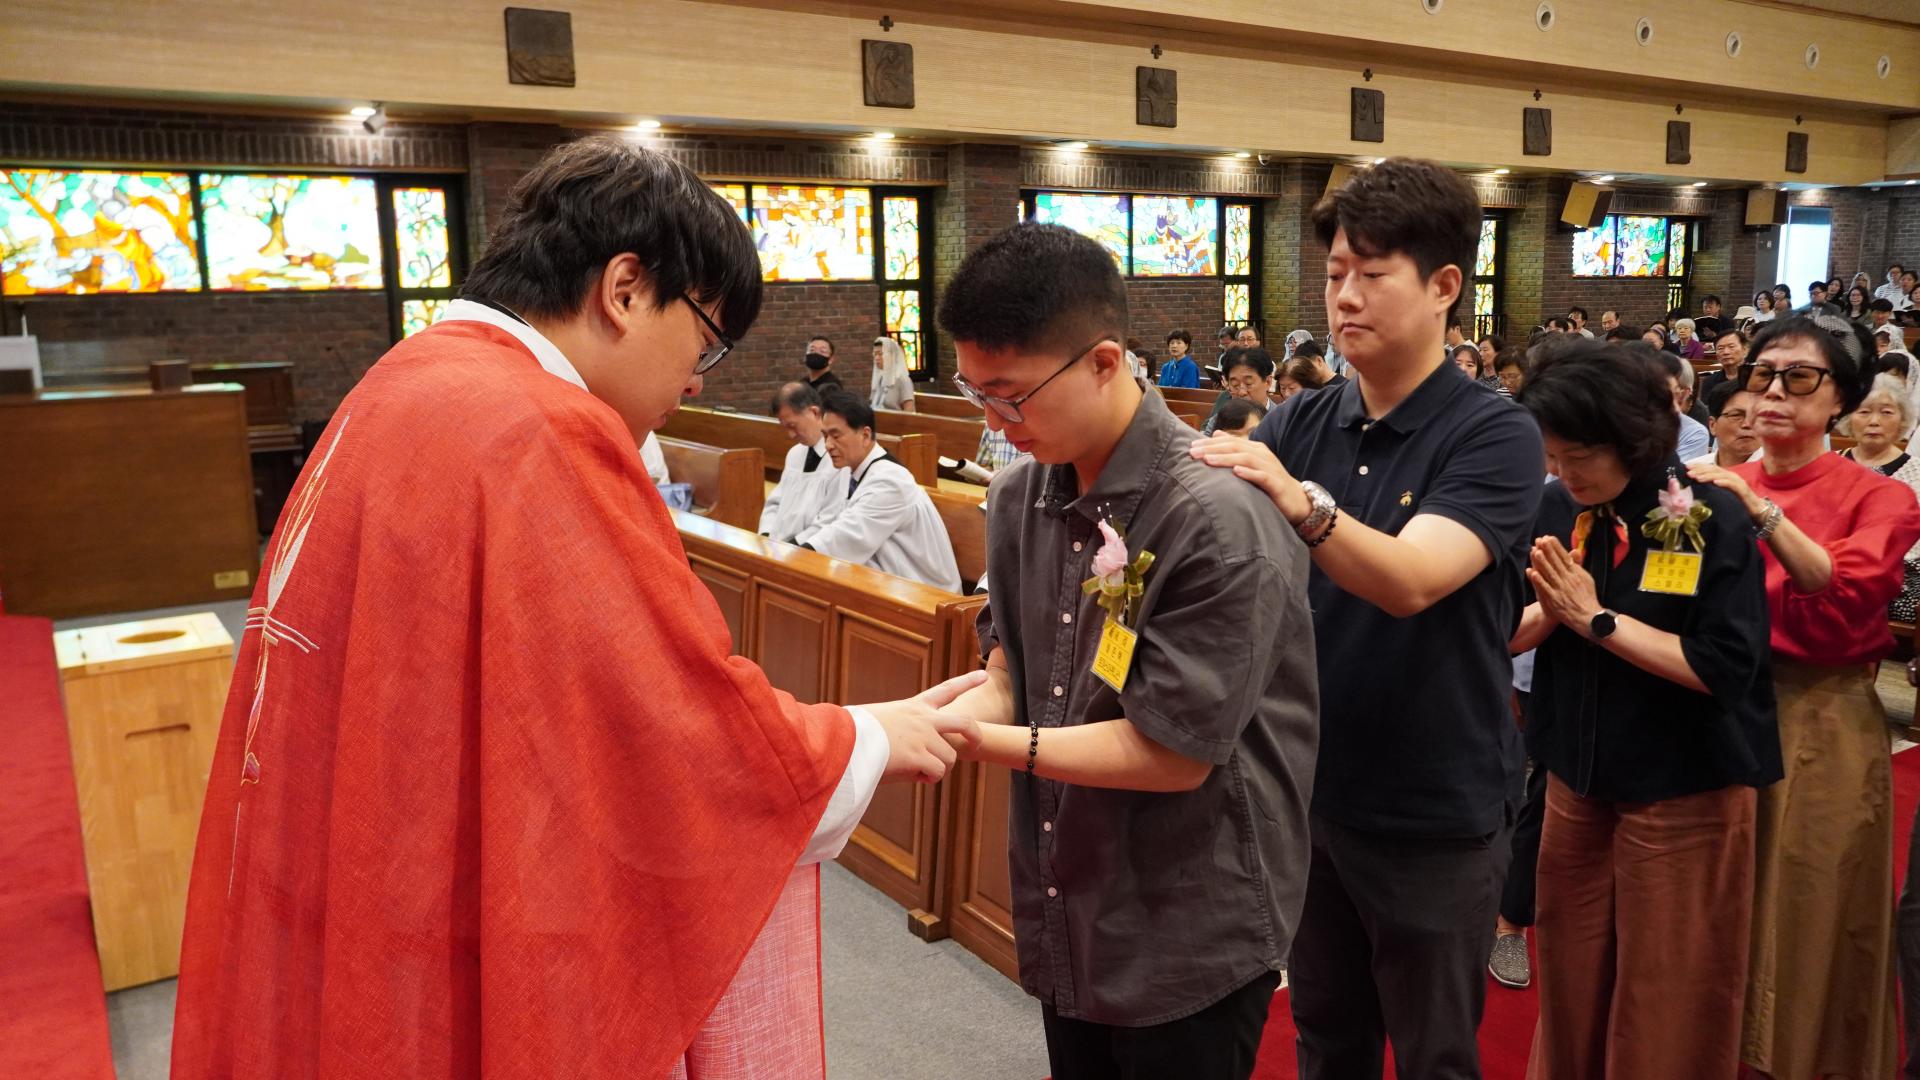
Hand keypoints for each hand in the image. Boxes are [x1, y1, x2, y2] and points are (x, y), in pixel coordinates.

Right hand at [864, 670, 986, 783]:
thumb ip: (901, 728)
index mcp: (913, 707)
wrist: (842, 739)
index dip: (966, 682)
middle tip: (975, 744)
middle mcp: (923, 719)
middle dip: (975, 735)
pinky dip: (926, 778)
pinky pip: (936, 773)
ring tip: (914, 768)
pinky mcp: (919, 756)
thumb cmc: (852, 732)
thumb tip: (905, 750)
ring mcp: (923, 737)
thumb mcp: (880, 720)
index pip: (945, 690)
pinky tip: (908, 774)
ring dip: (937, 768)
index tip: (983, 676)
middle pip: (964, 723)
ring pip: (950, 758)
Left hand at [1189, 435, 1309, 522]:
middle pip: (1235, 447)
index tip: (1190, 447)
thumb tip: (1215, 434)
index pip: (1229, 442)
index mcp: (1255, 449)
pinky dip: (1249, 473)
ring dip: (1226, 459)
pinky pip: (1262, 476)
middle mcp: (1262, 455)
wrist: (1297, 501)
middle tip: (1193, 452)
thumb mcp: (1251, 464)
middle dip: (1212, 449)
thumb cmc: (1270, 483)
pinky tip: (1236, 472)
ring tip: (1208, 460)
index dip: (1210, 443)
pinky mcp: (1276, 483)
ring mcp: (1270, 468)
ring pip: (1246, 459)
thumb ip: (1234, 450)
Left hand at [1527, 535, 1601, 633]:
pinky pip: (1545, 588)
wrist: (1589, 617)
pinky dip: (1538, 580)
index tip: (1549, 537)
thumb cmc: (1587, 597)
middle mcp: (1569, 580)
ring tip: (1535, 551)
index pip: (1565, 557)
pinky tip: (1531, 572)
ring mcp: (1561, 589)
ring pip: (1550, 573)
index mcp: (1577, 574)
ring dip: (1542, 562)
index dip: (1556, 547)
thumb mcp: (1586, 578)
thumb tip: (1575, 550)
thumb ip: (1578, 565)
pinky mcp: (1555, 599)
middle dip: (1548, 550)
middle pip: (1557, 563)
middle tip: (1540, 539)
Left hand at [1686, 461, 1764, 518]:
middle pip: (1714, 470)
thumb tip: (1694, 489)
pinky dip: (1724, 482)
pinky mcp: (1743, 490)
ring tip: (1697, 477)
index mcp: (1725, 476)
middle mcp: (1731, 476)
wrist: (1757, 511)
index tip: (1685, 467)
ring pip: (1722, 475)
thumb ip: (1711, 489)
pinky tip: (1715, 482)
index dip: (1698, 466)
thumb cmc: (1737, 503)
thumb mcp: (1721, 494)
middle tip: (1688, 472)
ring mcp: (1738, 482)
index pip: (1710, 468)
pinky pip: (1733, 484)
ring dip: (1708, 475)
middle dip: (1700, 470)